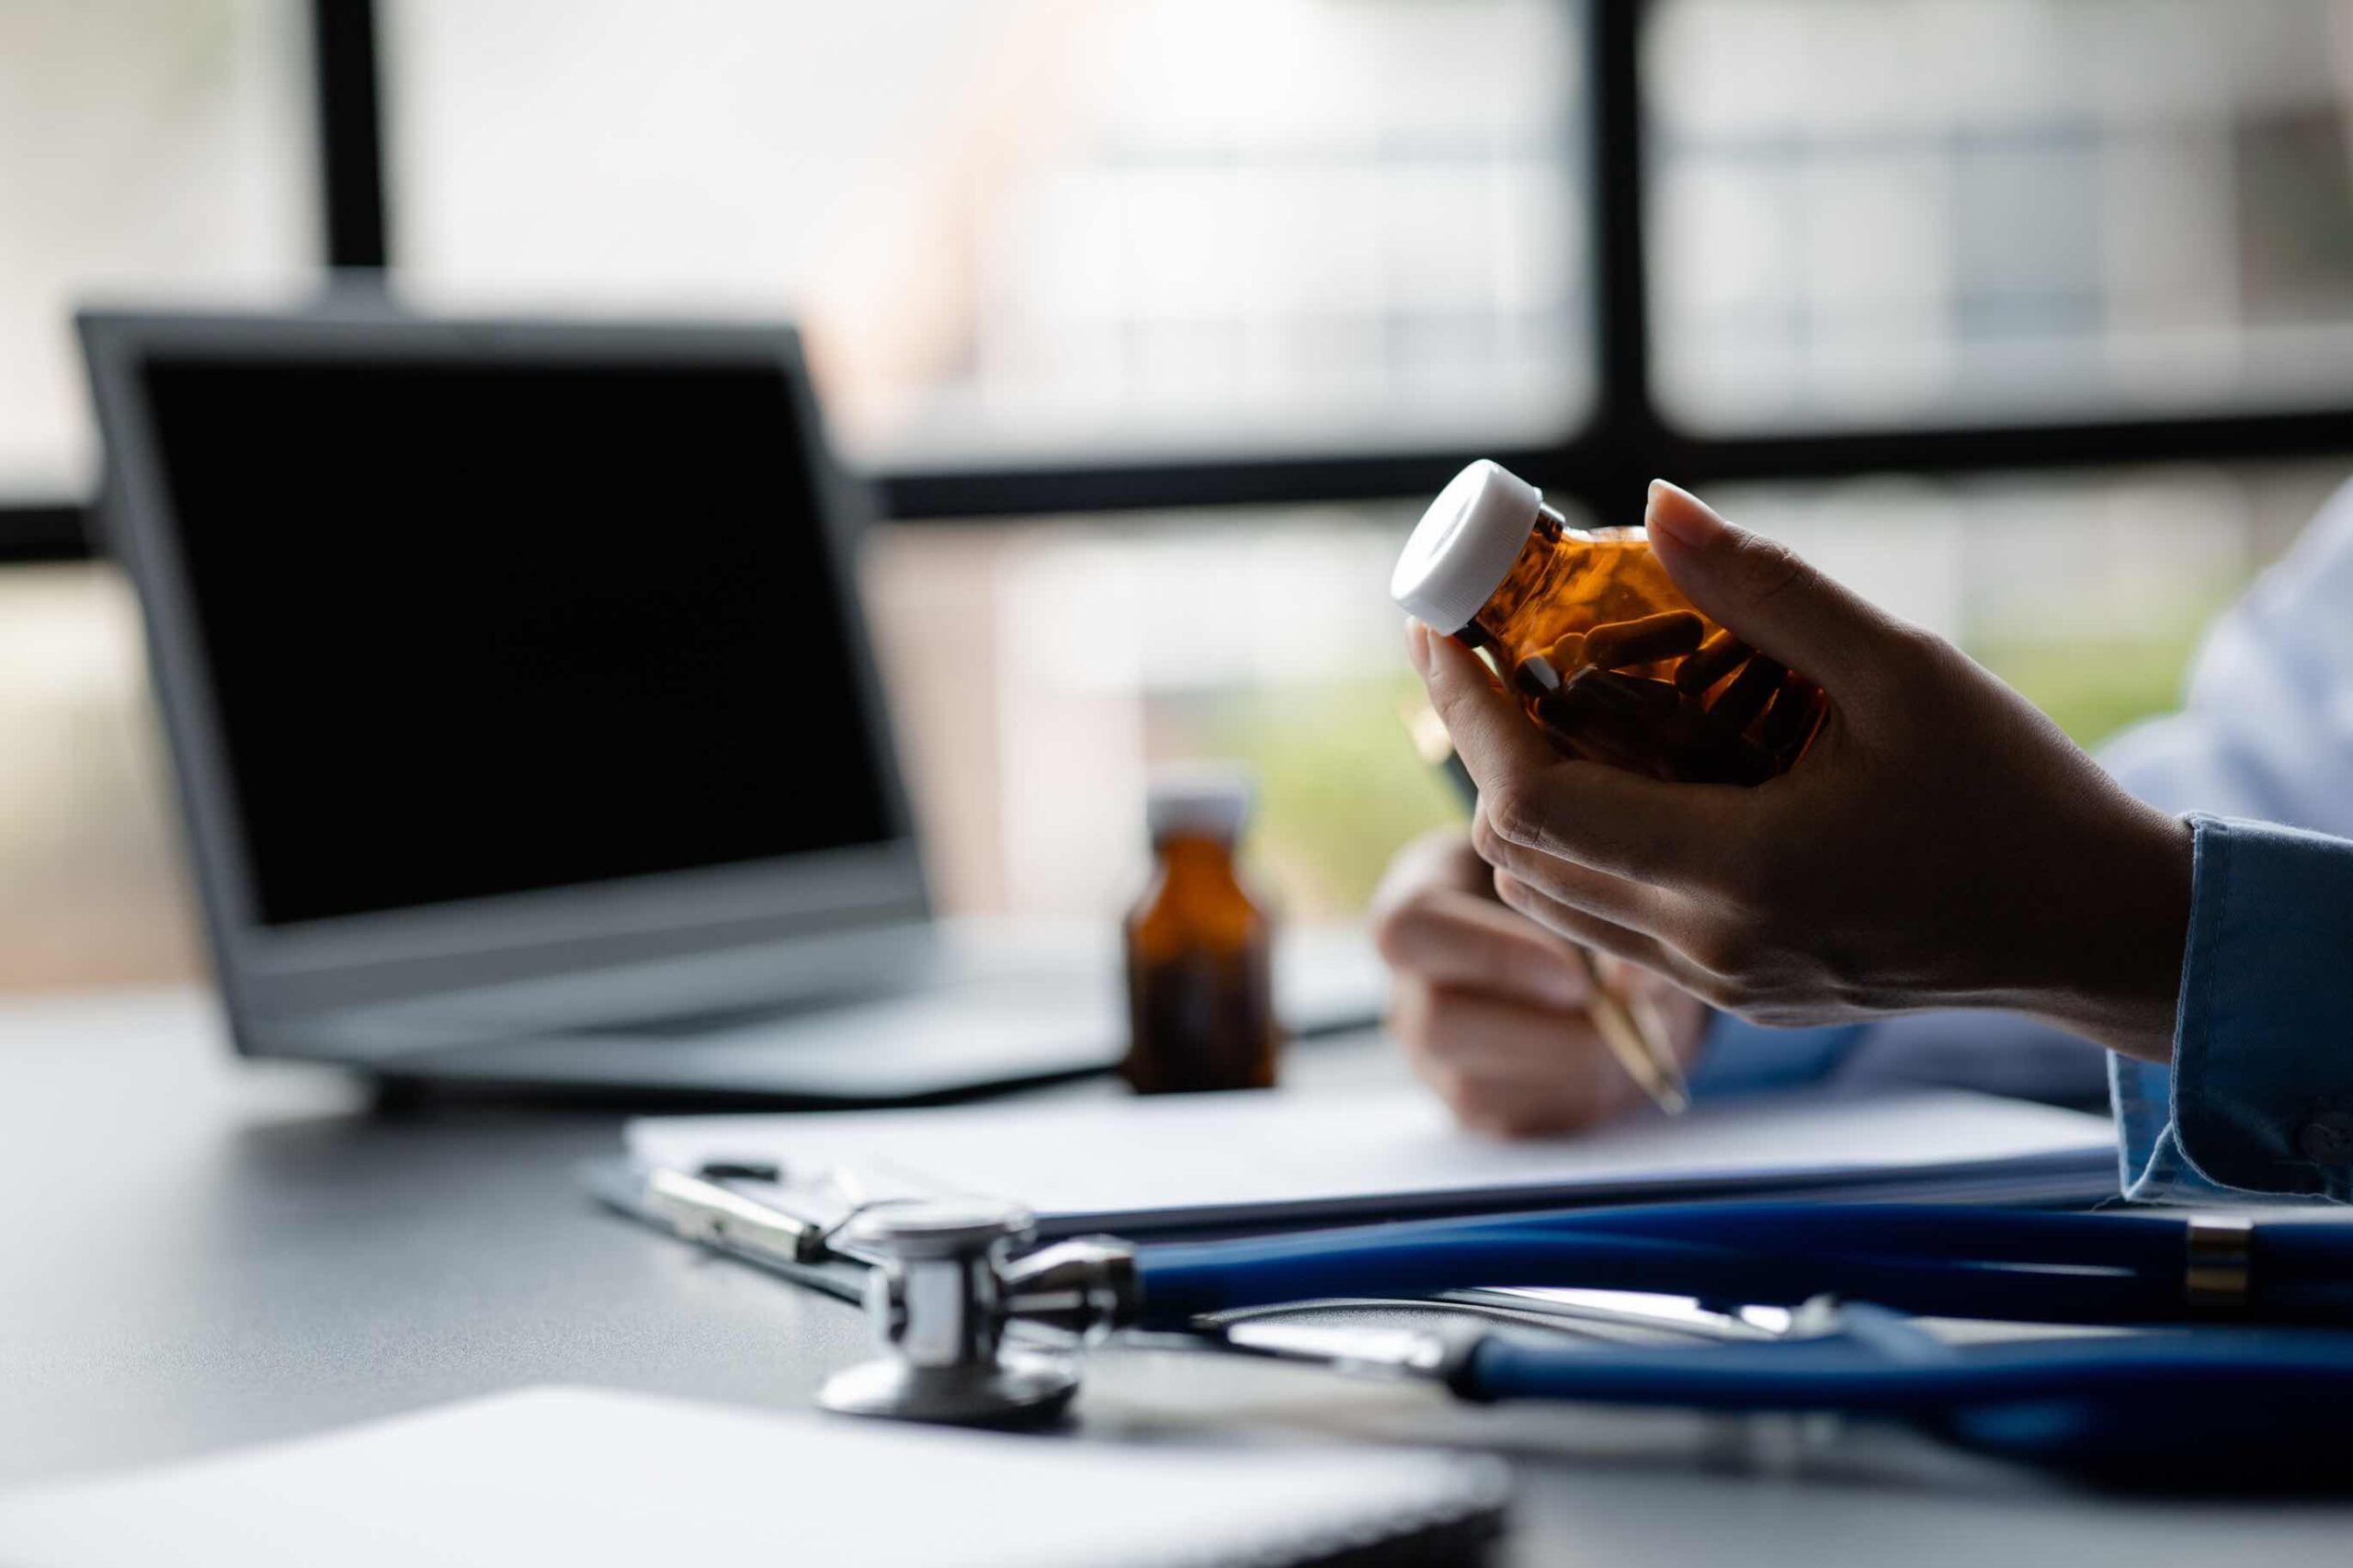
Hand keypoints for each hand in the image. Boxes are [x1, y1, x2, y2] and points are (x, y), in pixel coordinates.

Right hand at [1372, 829, 1710, 1134]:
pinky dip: (1576, 1099)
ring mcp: (1431, 1059)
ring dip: (1566, 1071)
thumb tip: (1631, 982)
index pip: (1410, 931)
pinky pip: (1513, 1123)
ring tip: (1631, 1037)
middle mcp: (1406, 993)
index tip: (1574, 971)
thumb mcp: (1584, 872)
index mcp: (1414, 911)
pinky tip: (1618, 1062)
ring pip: (1476, 1088)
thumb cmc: (1571, 889)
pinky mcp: (1471, 1108)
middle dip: (1540, 1031)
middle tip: (1616, 1018)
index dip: (1490, 954)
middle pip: (1438, 1026)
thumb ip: (1612, 910)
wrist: (1579, 940)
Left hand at [1409, 481, 2194, 1064]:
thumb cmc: (2015, 798)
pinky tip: (1626, 769)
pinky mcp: (1738, 996)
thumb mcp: (1902, 671)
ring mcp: (1718, 987)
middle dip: (1481, 747)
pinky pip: (1612, 921)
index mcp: (1739, 873)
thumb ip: (1769, 591)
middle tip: (1488, 651)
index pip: (1532, 803)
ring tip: (1546, 701)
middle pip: (1518, 854)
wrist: (2093, 931)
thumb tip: (1652, 509)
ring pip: (1552, 898)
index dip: (1467, 714)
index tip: (1437, 631)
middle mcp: (1707, 947)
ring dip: (1526, 800)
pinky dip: (1585, 845)